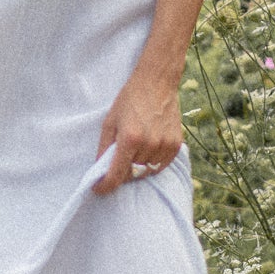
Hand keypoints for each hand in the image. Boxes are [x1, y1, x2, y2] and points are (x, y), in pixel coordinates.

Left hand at [92, 69, 182, 195]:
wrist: (157, 83)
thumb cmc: (129, 100)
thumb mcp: (109, 121)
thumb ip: (104, 147)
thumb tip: (100, 170)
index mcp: (130, 138)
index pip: (116, 174)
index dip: (105, 186)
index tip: (98, 189)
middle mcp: (149, 144)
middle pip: (132, 175)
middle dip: (121, 175)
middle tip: (115, 166)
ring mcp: (165, 145)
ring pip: (147, 172)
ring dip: (137, 170)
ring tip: (132, 155)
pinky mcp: (176, 145)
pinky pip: (161, 166)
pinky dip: (151, 165)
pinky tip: (146, 152)